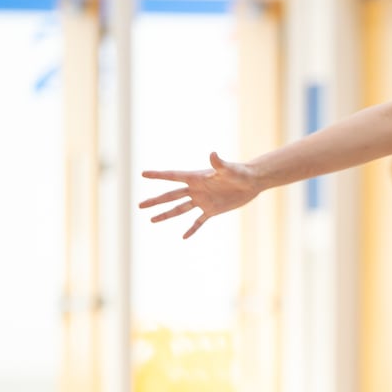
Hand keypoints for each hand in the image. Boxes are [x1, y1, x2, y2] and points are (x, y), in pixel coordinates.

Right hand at [140, 153, 260, 238]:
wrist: (252, 182)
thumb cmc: (241, 172)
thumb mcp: (229, 169)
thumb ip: (219, 164)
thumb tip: (213, 154)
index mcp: (197, 178)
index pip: (173, 176)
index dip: (158, 175)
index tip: (143, 174)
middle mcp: (196, 189)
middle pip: (171, 196)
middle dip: (155, 201)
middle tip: (140, 205)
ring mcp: (203, 200)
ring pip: (180, 209)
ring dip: (166, 214)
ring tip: (151, 220)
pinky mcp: (212, 210)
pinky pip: (199, 221)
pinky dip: (192, 229)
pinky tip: (184, 236)